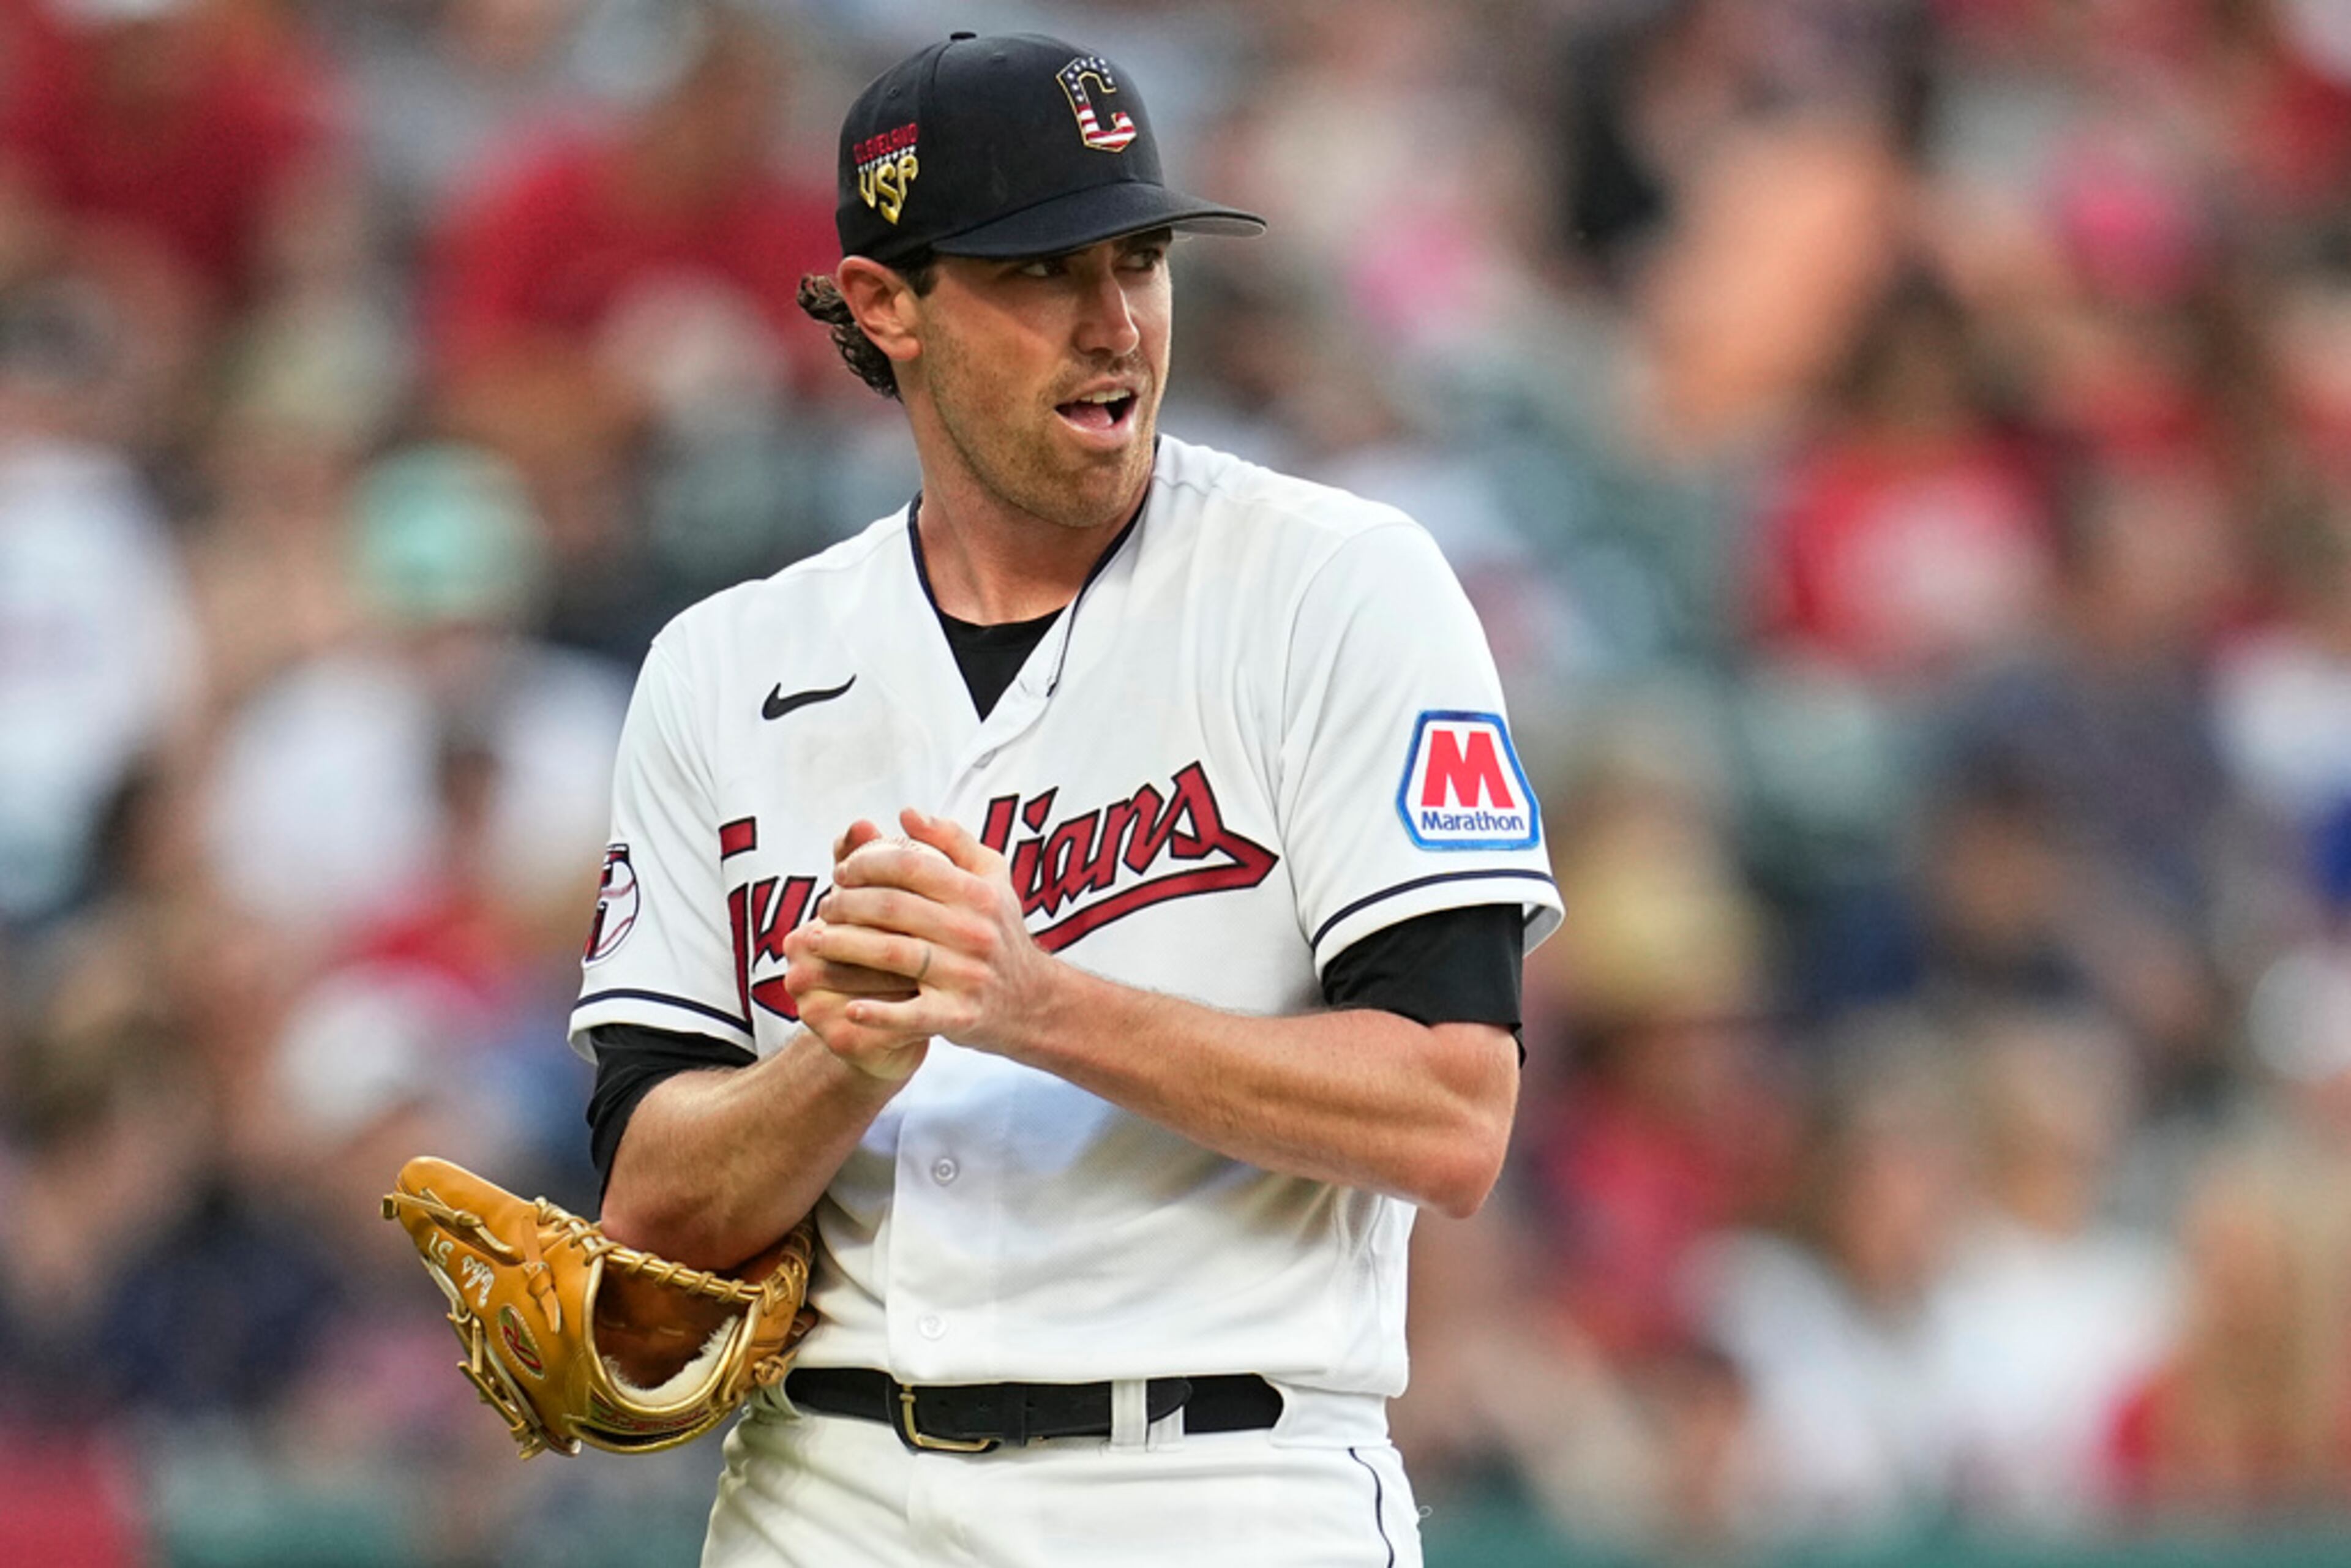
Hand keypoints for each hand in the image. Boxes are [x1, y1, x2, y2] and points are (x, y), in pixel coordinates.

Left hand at [799, 807, 1054, 1057]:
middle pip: (893, 908)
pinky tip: (851, 1008)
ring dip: (844, 946)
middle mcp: (974, 932)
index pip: (910, 865)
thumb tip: (906, 813)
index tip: (841, 871)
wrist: (1033, 1001)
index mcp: (979, 894)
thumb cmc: (1000, 932)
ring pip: (892, 955)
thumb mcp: (993, 878)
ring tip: (815, 940)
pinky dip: (878, 1014)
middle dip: (846, 904)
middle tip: (823, 906)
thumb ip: (953, 840)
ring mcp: (967, 975)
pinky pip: (911, 1015)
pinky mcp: (959, 1016)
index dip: (866, 863)